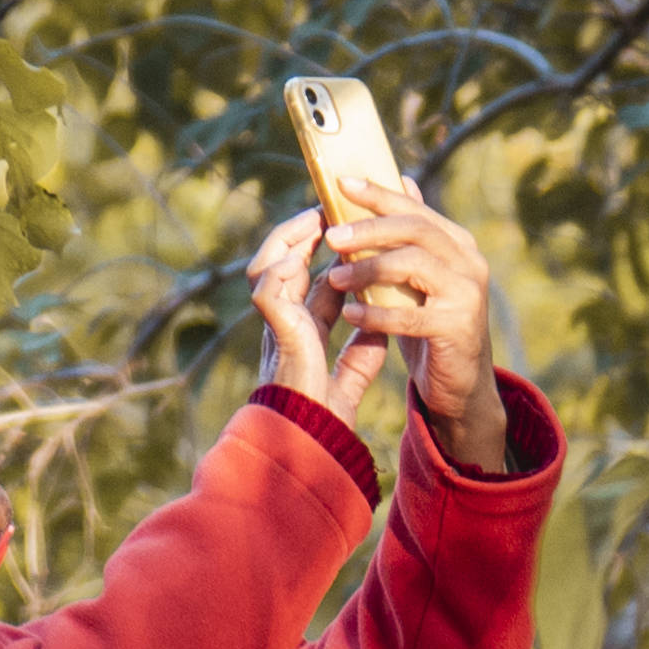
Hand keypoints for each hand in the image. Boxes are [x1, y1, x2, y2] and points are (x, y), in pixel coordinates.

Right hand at [248, 210, 364, 418]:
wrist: (315, 440)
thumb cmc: (328, 412)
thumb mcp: (355, 369)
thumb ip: (364, 344)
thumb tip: (383, 319)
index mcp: (303, 327)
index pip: (310, 277)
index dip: (326, 251)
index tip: (348, 227)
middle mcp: (284, 321)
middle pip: (283, 262)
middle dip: (302, 233)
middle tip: (327, 209)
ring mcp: (276, 325)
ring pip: (266, 267)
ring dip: (287, 240)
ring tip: (312, 218)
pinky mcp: (276, 334)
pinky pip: (267, 291)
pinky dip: (281, 269)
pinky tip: (301, 254)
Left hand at [318, 178, 508, 464]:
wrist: (462, 385)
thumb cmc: (432, 326)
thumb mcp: (422, 278)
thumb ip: (413, 236)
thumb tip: (403, 181)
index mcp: (459, 244)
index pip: (415, 210)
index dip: (378, 194)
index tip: (341, 183)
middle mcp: (470, 262)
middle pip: (414, 230)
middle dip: (368, 229)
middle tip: (332, 235)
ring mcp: (468, 295)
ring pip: (412, 265)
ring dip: (367, 269)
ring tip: (333, 277)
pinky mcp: (458, 329)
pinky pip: (409, 316)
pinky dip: (375, 314)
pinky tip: (349, 314)